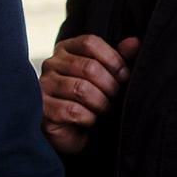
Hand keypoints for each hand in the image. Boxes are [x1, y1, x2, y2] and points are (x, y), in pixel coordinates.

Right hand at [39, 35, 140, 154]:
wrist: (73, 134)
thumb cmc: (91, 101)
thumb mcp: (107, 77)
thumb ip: (118, 59)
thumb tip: (134, 42)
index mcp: (66, 50)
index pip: (90, 43)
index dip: (113, 59)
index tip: (124, 76)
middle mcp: (51, 64)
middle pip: (88, 67)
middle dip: (110, 87)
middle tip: (115, 99)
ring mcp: (43, 86)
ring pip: (81, 89)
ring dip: (101, 104)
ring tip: (103, 111)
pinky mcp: (42, 109)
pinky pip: (73, 110)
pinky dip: (89, 118)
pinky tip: (89, 121)